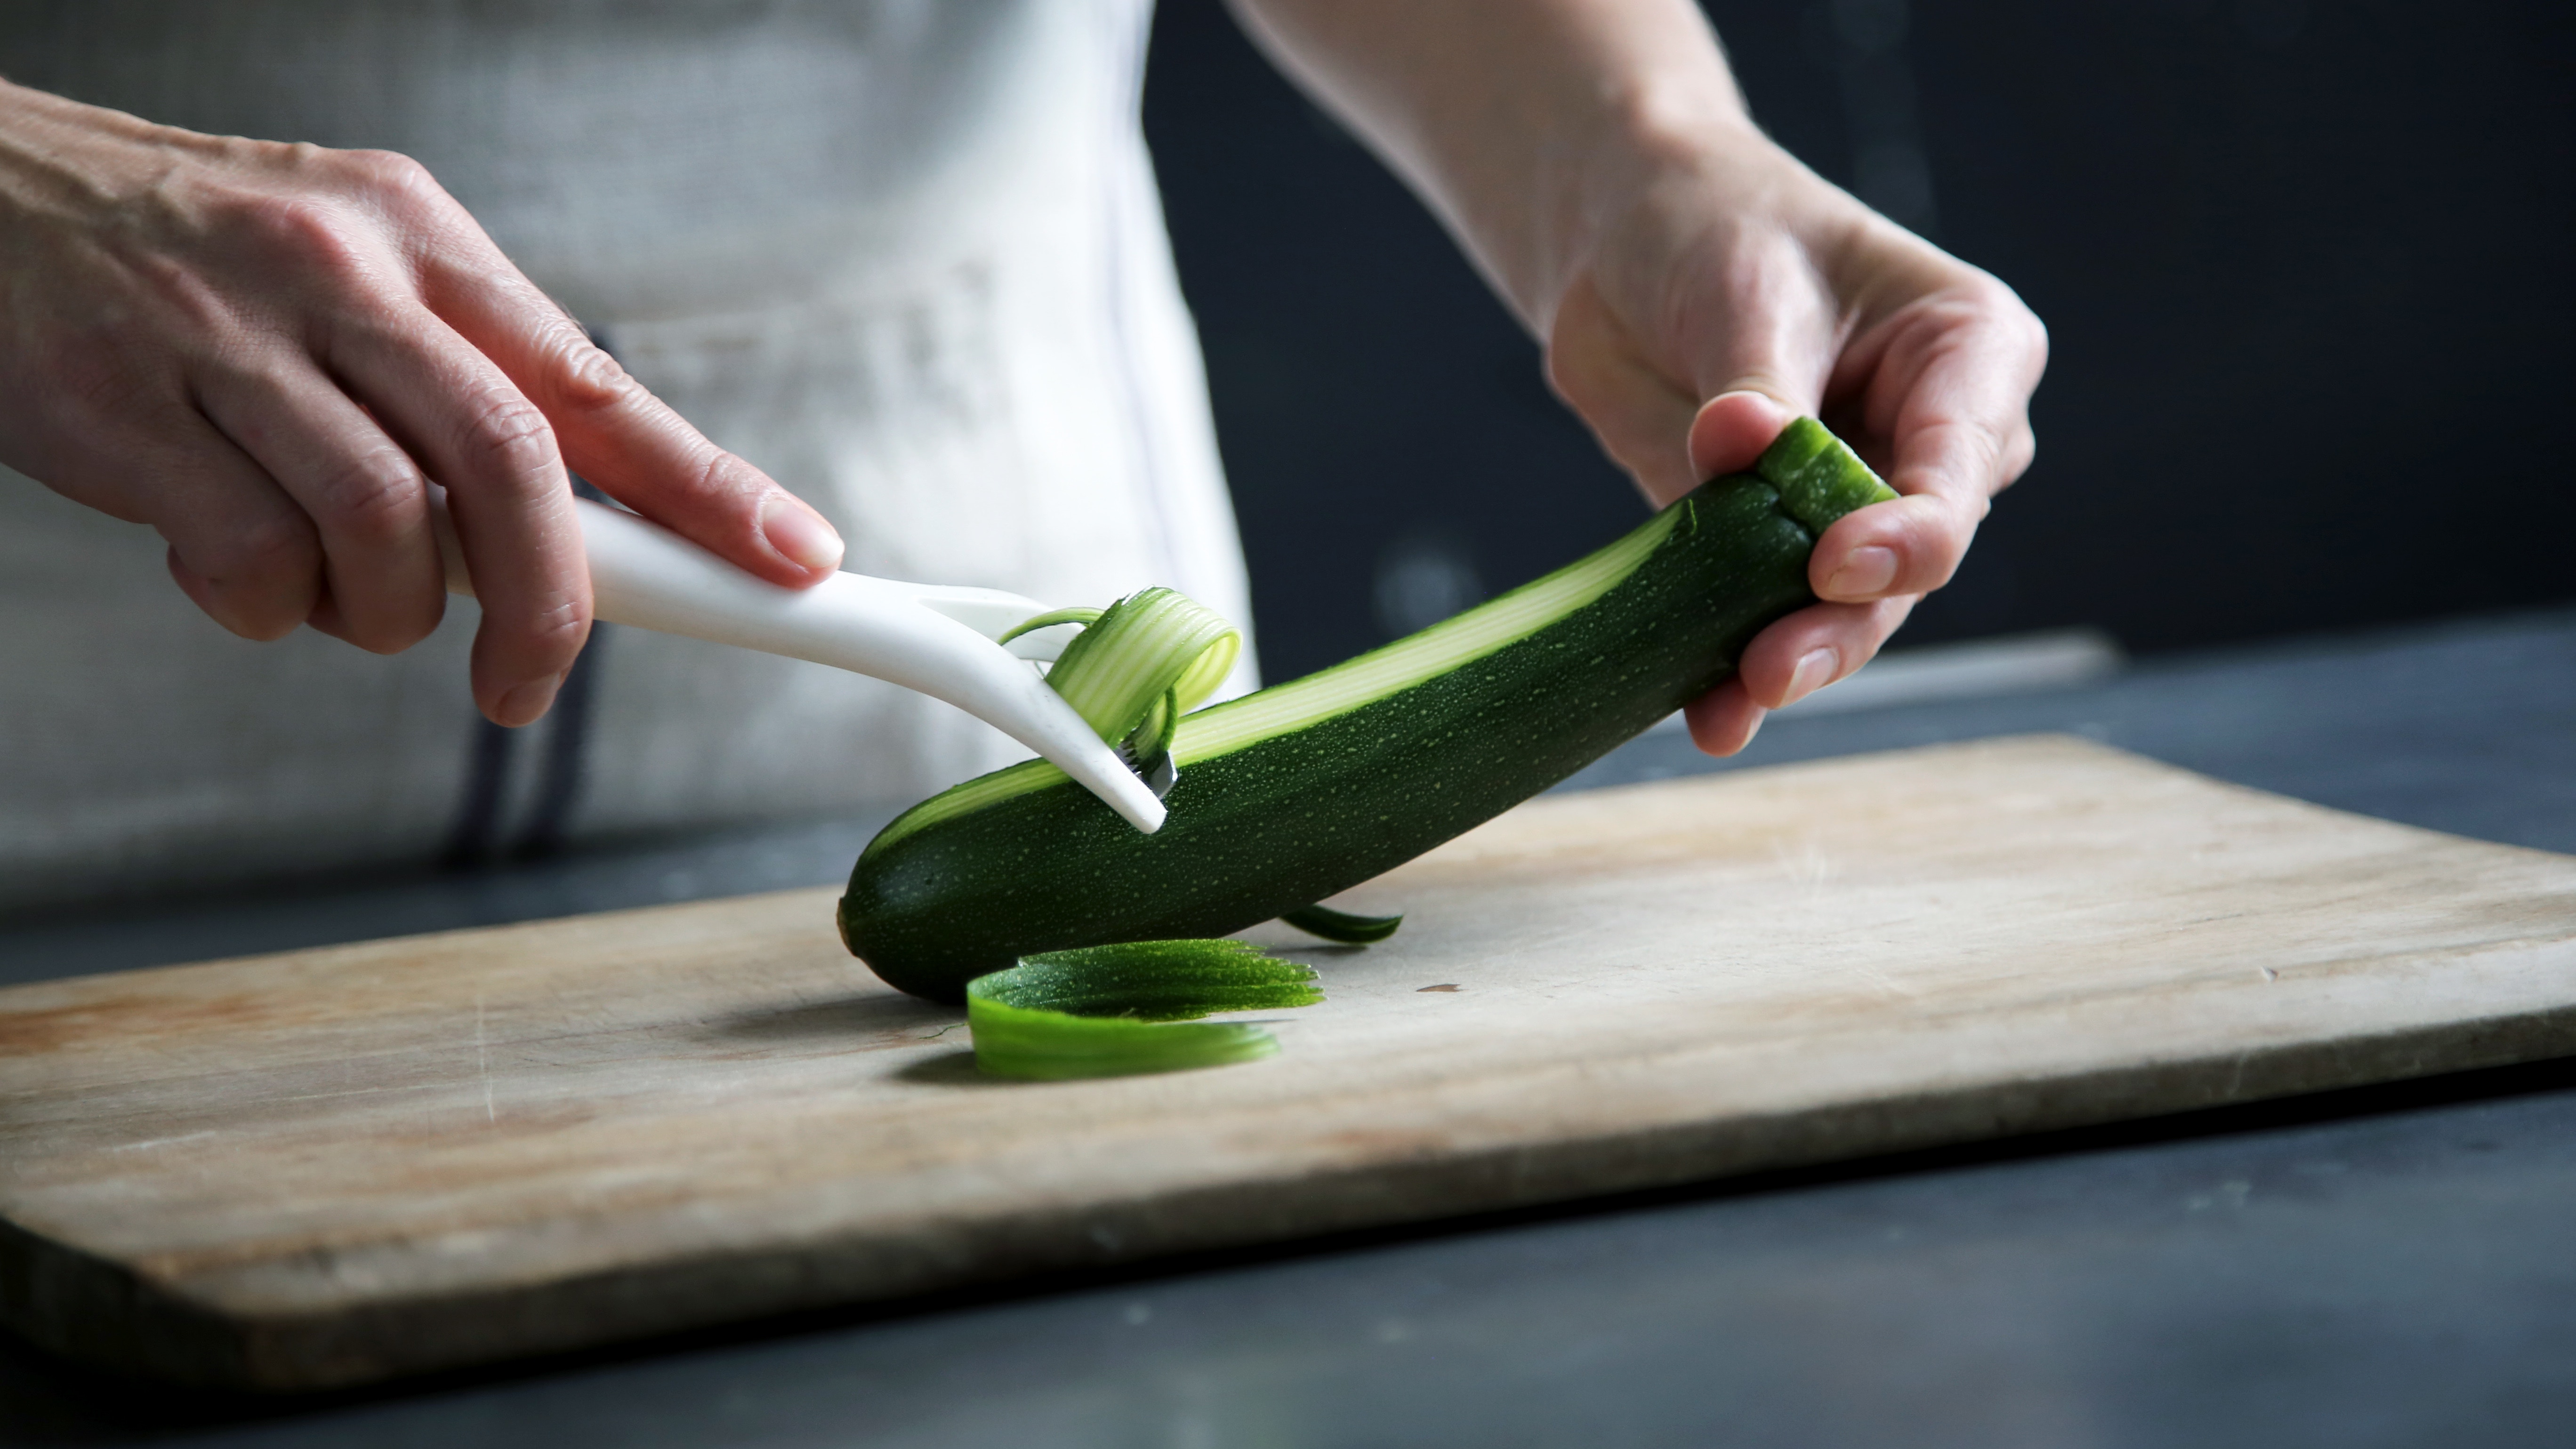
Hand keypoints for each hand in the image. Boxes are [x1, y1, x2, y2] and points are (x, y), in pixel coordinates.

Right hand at [0, 81, 843, 725]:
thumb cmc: (193, 262)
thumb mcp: (354, 277)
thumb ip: (464, 386)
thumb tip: (589, 525)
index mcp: (420, 244)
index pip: (599, 386)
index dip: (711, 489)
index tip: (795, 561)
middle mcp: (340, 277)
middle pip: (513, 466)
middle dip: (551, 603)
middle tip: (529, 681)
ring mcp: (229, 342)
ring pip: (386, 529)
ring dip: (382, 612)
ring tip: (336, 592)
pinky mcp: (125, 413)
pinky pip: (250, 563)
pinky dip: (262, 607)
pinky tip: (233, 568)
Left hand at [1547, 124, 2045, 755]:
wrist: (1627, 244)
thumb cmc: (1718, 232)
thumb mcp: (1744, 288)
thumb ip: (1754, 383)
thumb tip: (1739, 442)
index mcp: (1971, 355)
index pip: (1957, 466)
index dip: (1907, 531)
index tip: (1835, 563)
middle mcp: (1936, 446)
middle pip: (1909, 560)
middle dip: (1843, 621)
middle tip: (1773, 667)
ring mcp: (1861, 507)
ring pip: (1847, 609)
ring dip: (1789, 659)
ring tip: (1729, 704)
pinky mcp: (1778, 548)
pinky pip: (1765, 615)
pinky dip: (1732, 666)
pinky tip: (1707, 714)